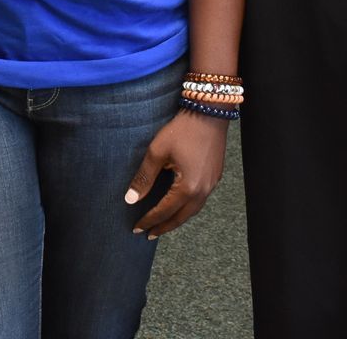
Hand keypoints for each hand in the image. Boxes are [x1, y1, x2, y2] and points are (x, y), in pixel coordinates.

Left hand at [124, 111, 228, 238]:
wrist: (210, 112)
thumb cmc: (182, 130)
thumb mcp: (157, 152)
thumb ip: (144, 177)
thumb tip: (131, 199)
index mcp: (188, 187)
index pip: (164, 211)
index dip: (149, 220)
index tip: (136, 228)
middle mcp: (203, 190)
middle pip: (181, 217)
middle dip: (164, 226)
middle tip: (149, 234)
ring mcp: (212, 184)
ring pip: (193, 210)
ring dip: (177, 218)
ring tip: (163, 223)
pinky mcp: (215, 176)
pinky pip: (200, 199)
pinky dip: (187, 207)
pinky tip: (179, 204)